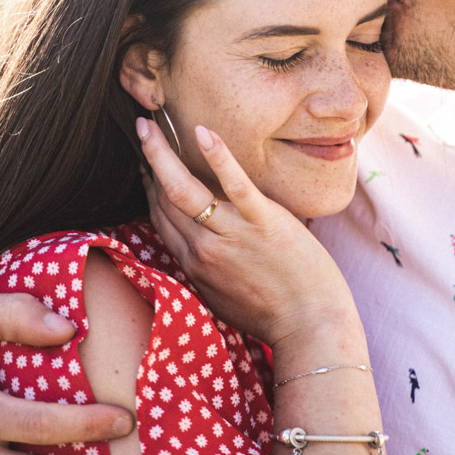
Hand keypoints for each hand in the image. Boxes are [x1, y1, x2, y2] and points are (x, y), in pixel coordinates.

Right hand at [138, 119, 357, 347]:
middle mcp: (203, 249)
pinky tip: (203, 132)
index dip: (149, 187)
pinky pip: (235, 185)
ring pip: (183, 190)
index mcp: (194, 265)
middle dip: (150, 162)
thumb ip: (207, 272)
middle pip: (165, 199)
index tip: (146, 163)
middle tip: (143, 129)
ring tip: (149, 124)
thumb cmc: (274, 316)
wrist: (311, 329)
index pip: (161, 217)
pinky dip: (218, 156)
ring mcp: (232, 235)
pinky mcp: (264, 223)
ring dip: (161, 154)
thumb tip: (199, 251)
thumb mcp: (224, 299)